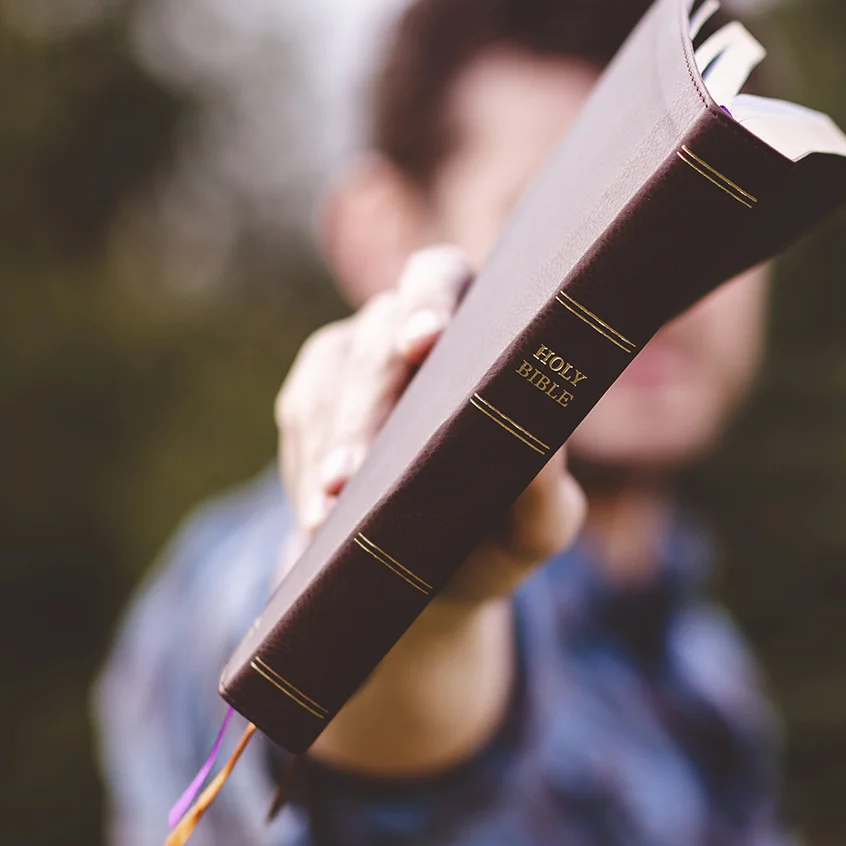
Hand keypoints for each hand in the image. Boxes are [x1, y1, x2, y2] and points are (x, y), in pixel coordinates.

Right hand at [274, 244, 585, 604]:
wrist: (443, 567)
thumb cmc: (508, 526)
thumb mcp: (538, 520)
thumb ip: (545, 488)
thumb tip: (539, 451)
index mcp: (476, 325)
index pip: (443, 278)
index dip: (431, 302)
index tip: (426, 342)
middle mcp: (404, 324)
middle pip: (375, 339)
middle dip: (365, 408)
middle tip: (356, 471)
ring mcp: (351, 357)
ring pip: (328, 383)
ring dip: (330, 448)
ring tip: (330, 510)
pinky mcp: (311, 400)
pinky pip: (300, 423)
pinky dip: (305, 473)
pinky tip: (316, 519)